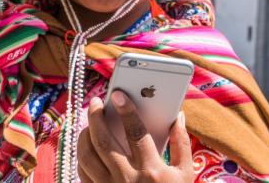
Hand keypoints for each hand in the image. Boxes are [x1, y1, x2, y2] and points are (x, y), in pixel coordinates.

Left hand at [77, 91, 193, 182]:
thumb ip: (183, 144)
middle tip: (97, 102)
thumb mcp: (185, 175)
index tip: (118, 94)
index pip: (136, 133)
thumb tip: (178, 116)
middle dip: (97, 116)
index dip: (127, 110)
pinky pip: (83, 172)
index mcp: (152, 171)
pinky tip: (88, 145)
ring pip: (87, 155)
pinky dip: (83, 155)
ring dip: (85, 134)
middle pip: (103, 141)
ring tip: (91, 121)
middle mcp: (128, 180)